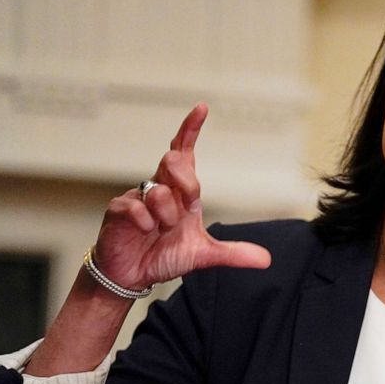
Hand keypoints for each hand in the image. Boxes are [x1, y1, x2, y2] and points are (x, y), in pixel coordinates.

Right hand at [91, 103, 270, 289]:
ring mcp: (136, 196)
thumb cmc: (163, 256)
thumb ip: (232, 253)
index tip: (202, 108)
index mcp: (179, 192)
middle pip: (173, 162)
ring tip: (160, 231)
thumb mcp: (203, 254)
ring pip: (157, 190)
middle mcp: (159, 188)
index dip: (190, 129)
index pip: (184, 152)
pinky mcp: (118, 210)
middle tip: (187, 208)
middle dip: (186, 184)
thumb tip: (266, 259)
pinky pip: (135, 207)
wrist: (132, 275)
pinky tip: (145, 232)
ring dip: (166, 215)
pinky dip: (145, 223)